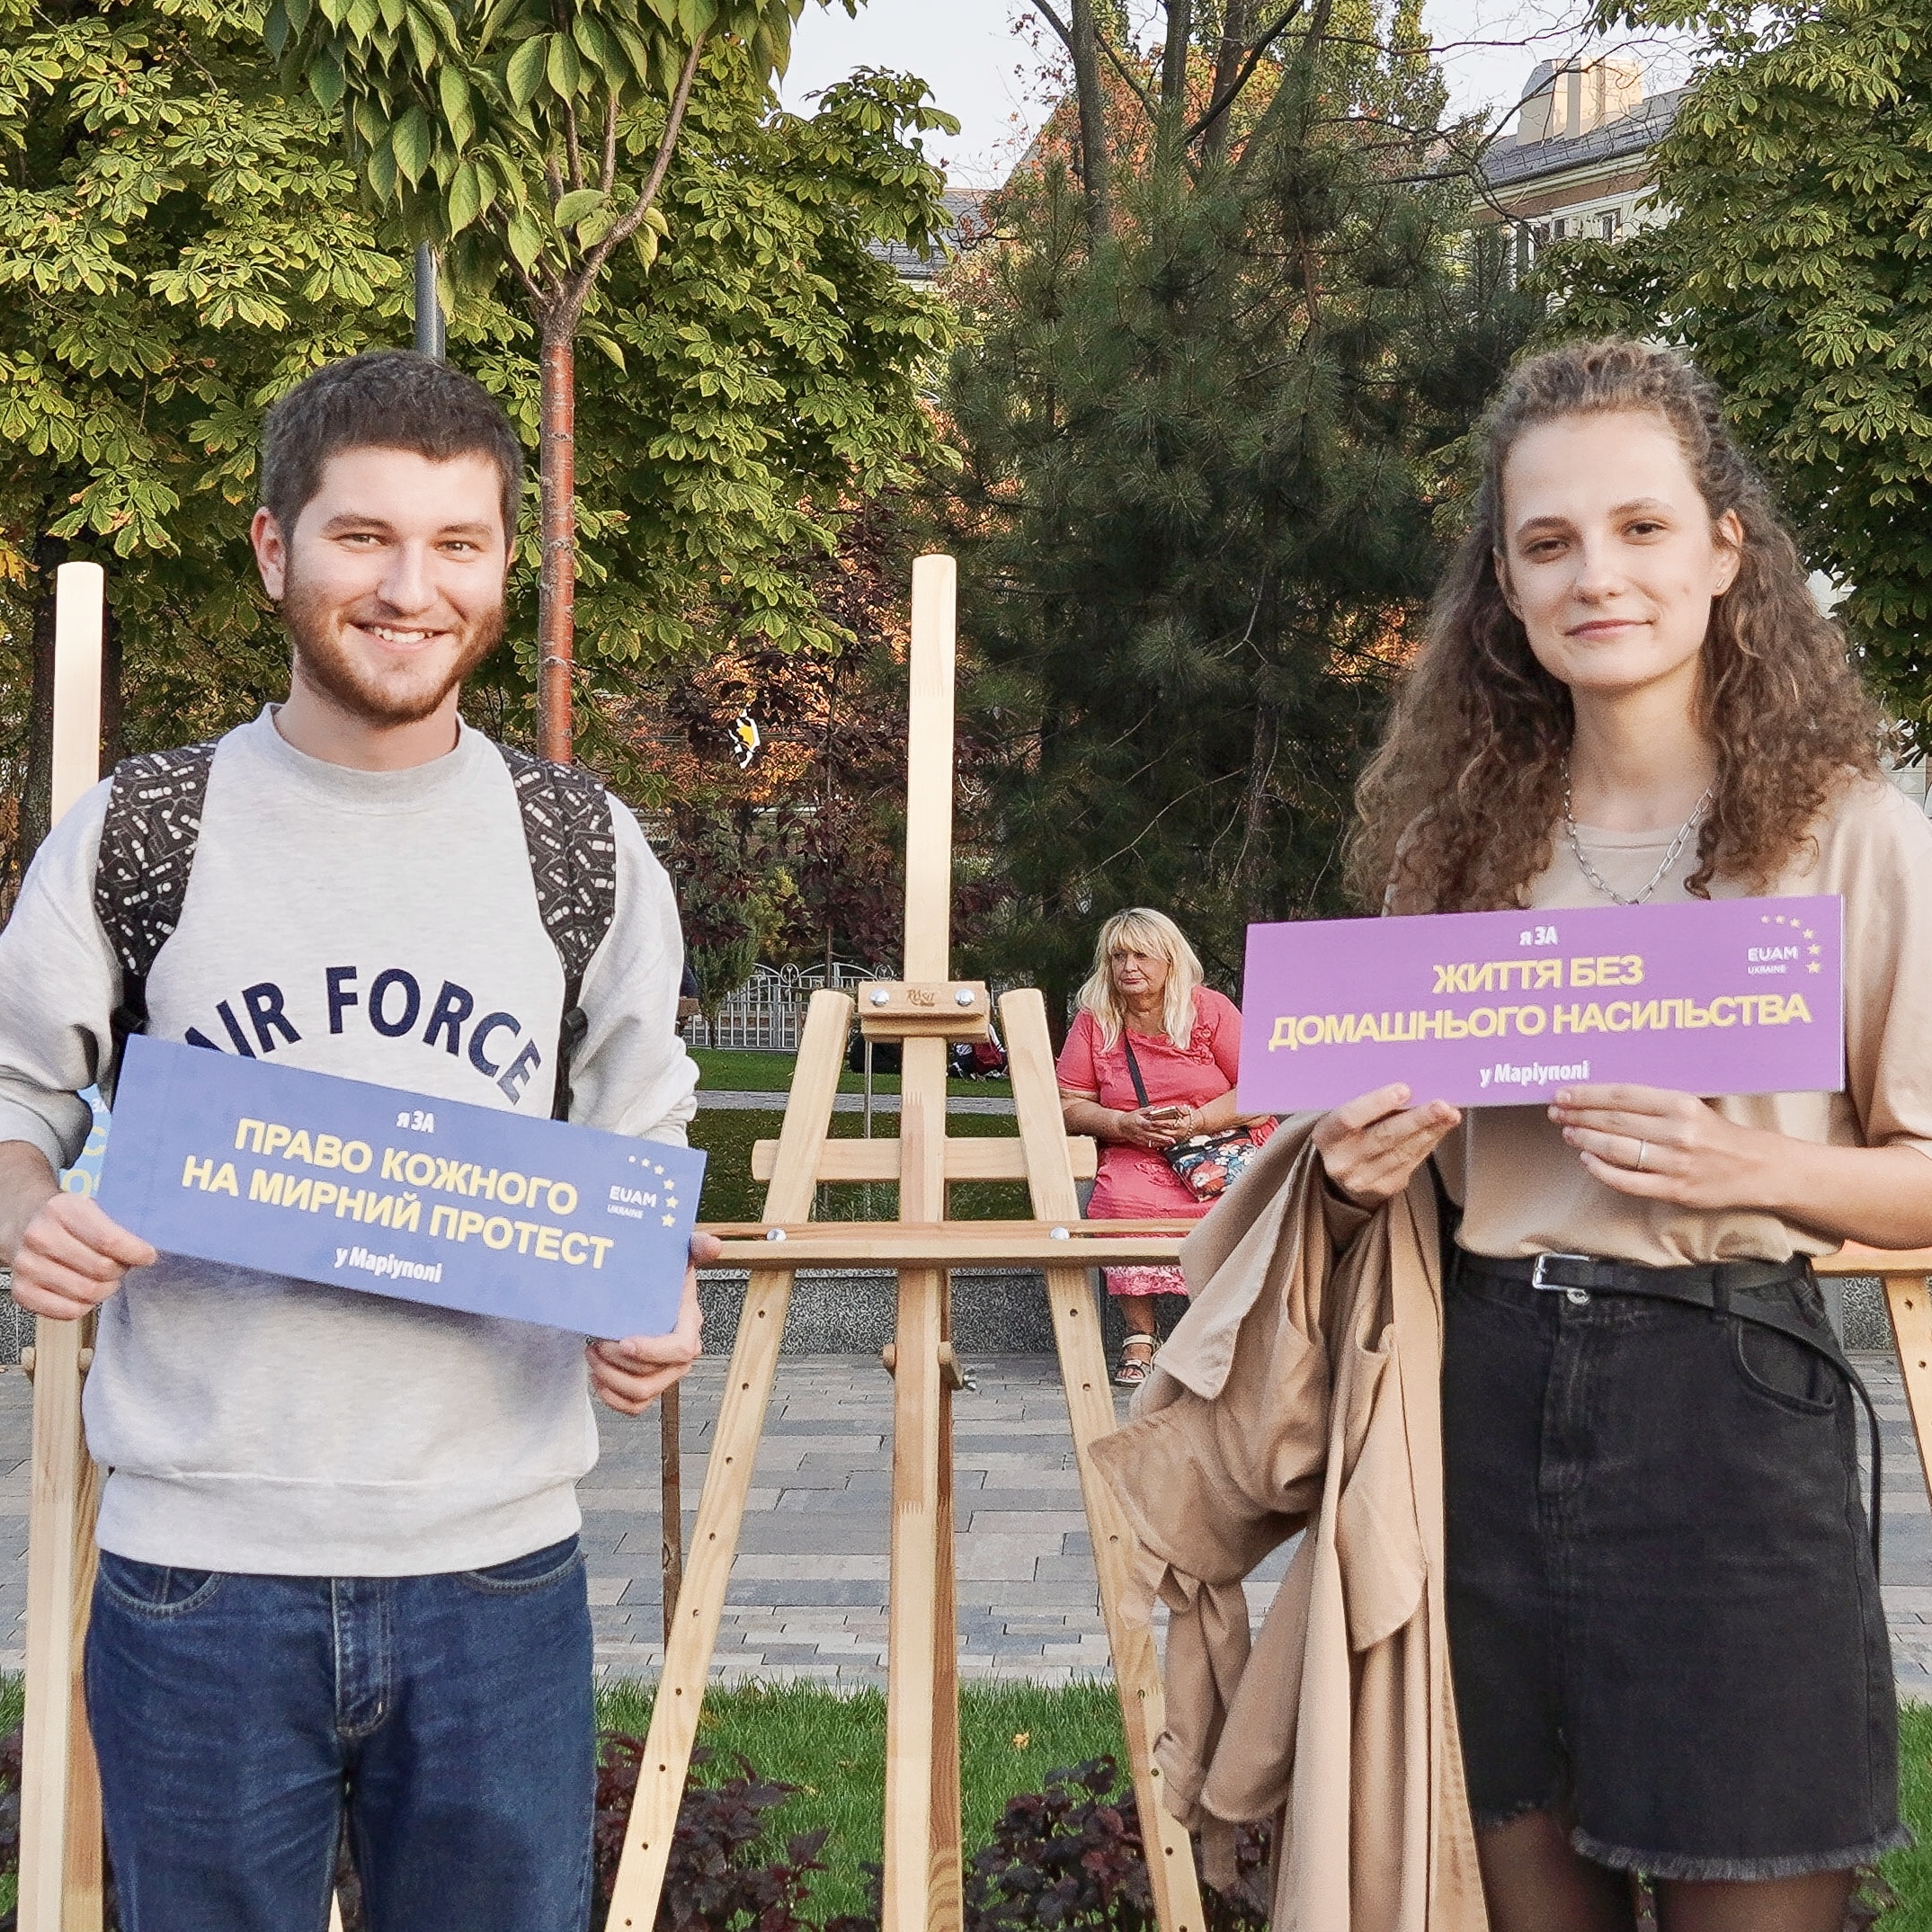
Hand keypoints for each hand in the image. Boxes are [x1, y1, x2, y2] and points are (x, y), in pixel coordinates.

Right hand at [8, 1191, 156, 1320]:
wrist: (25, 1224)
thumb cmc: (68, 1219)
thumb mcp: (93, 1205)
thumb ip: (121, 1221)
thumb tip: (157, 1241)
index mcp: (62, 1210)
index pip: (108, 1240)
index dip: (135, 1252)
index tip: (147, 1255)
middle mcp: (40, 1237)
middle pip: (101, 1269)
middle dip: (120, 1269)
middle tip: (121, 1264)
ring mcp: (28, 1266)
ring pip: (87, 1293)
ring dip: (105, 1288)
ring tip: (103, 1276)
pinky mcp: (22, 1291)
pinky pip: (68, 1311)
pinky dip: (85, 1305)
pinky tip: (85, 1289)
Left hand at [586, 1230, 714, 1415]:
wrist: (642, 1293)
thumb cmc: (659, 1276)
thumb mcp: (677, 1256)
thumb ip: (696, 1247)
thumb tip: (713, 1245)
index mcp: (689, 1326)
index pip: (680, 1350)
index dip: (652, 1351)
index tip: (624, 1340)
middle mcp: (680, 1356)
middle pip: (653, 1379)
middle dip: (618, 1364)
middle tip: (597, 1343)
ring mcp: (665, 1374)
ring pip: (640, 1395)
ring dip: (609, 1378)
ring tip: (593, 1354)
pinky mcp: (648, 1386)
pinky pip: (634, 1407)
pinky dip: (611, 1397)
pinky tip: (597, 1376)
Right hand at [1114, 1108, 1184, 1149]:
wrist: (1120, 1127)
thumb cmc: (1130, 1118)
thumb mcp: (1138, 1112)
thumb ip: (1148, 1110)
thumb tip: (1157, 1108)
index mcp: (1140, 1123)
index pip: (1152, 1124)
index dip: (1161, 1125)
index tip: (1169, 1125)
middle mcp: (1140, 1131)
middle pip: (1153, 1135)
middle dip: (1163, 1138)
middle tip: (1172, 1139)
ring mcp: (1140, 1138)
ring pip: (1152, 1141)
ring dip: (1162, 1142)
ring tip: (1171, 1142)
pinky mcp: (1140, 1142)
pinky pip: (1150, 1144)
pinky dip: (1157, 1145)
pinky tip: (1164, 1145)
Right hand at [1312, 1084, 1460, 1209]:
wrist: (1339, 1168)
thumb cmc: (1345, 1130)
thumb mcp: (1342, 1113)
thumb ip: (1366, 1103)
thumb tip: (1406, 1086)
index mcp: (1327, 1135)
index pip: (1349, 1118)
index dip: (1376, 1103)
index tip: (1404, 1089)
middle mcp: (1342, 1161)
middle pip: (1384, 1137)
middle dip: (1417, 1119)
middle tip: (1441, 1105)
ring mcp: (1364, 1178)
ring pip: (1403, 1151)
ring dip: (1431, 1131)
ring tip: (1450, 1114)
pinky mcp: (1385, 1187)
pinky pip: (1411, 1162)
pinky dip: (1429, 1142)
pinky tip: (1440, 1128)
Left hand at [1549, 1084, 1772, 1209]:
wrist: (1758, 1167)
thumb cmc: (1716, 1134)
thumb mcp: (1690, 1107)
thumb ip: (1652, 1103)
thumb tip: (1601, 1098)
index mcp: (1681, 1104)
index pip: (1622, 1096)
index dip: (1587, 1094)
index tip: (1563, 1094)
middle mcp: (1677, 1132)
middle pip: (1614, 1121)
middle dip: (1578, 1116)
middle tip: (1557, 1113)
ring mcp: (1675, 1163)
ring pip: (1616, 1150)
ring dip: (1585, 1141)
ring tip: (1569, 1134)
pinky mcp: (1675, 1190)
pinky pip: (1628, 1181)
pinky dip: (1602, 1171)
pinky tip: (1588, 1161)